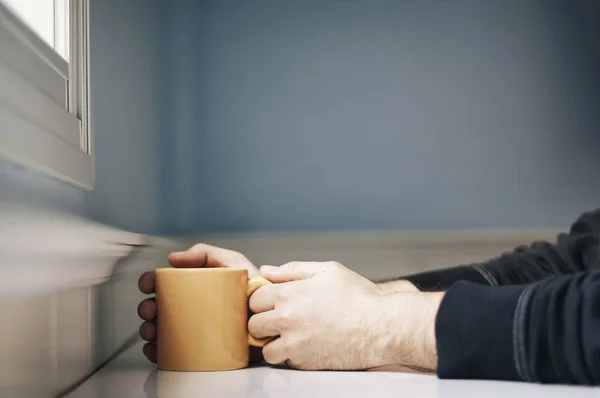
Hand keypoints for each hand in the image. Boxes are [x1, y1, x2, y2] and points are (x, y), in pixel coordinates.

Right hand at [137, 243, 258, 362]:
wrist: (272, 319)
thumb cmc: (255, 289)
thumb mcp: (233, 263)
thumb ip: (208, 253)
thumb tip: (173, 257)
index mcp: (195, 287)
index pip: (164, 283)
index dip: (150, 282)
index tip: (148, 285)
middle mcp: (191, 307)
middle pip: (158, 307)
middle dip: (147, 308)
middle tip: (151, 310)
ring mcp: (193, 329)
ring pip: (160, 330)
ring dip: (148, 330)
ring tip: (153, 330)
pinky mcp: (198, 350)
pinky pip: (170, 353)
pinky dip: (157, 351)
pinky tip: (156, 349)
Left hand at [249, 261, 441, 370]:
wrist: (382, 327)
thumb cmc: (360, 297)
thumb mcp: (328, 271)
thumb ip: (294, 269)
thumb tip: (267, 271)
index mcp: (289, 293)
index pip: (254, 299)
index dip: (262, 300)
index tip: (272, 303)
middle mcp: (286, 319)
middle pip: (253, 325)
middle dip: (263, 322)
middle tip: (280, 321)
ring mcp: (294, 343)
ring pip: (264, 349)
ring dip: (273, 343)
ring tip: (291, 336)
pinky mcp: (304, 362)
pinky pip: (284, 362)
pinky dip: (290, 356)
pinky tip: (305, 346)